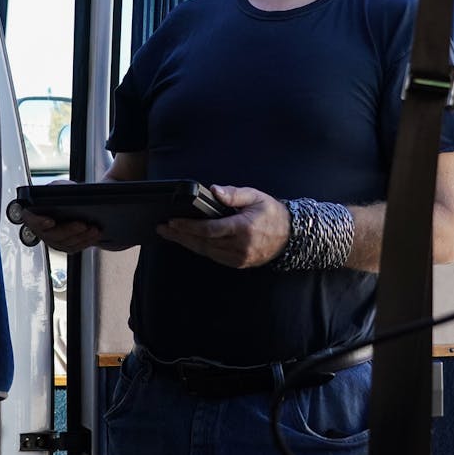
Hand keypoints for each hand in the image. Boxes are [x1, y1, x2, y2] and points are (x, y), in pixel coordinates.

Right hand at [18, 179, 104, 253]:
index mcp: (33, 214)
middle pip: (53, 235)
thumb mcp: (58, 186)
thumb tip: (60, 190)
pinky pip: (75, 247)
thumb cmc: (62, 195)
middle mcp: (41, 231)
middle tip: (83, 224)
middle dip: (69, 230)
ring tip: (94, 228)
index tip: (50, 221)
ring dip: (81, 237)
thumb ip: (56, 187)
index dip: (39, 222)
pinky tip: (96, 234)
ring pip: (66, 243)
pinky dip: (87, 241)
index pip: (31, 220)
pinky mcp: (65, 246)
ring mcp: (53, 241)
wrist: (72, 204)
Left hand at [155, 185, 288, 268]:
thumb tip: (214, 190)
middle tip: (163, 229)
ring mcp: (238, 258)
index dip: (188, 227)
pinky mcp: (238, 264)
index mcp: (242, 229)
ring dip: (187, 243)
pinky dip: (200, 248)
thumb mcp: (255, 196)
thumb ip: (234, 194)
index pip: (209, 230)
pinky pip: (214, 256)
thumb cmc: (271, 213)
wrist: (290, 235)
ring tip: (171, 234)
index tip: (173, 221)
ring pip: (206, 252)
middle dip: (180, 236)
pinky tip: (189, 241)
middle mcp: (239, 247)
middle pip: (203, 243)